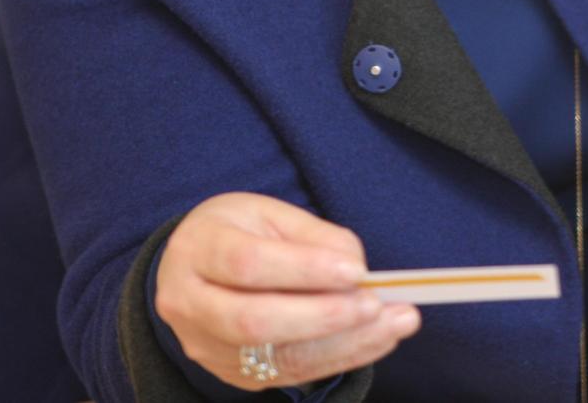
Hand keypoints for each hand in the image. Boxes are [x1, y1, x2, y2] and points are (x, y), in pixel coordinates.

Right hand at [154, 191, 421, 388]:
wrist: (194, 268)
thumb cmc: (238, 231)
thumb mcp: (269, 214)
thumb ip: (313, 237)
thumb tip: (356, 270)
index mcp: (197, 250)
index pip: (247, 264)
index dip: (304, 270)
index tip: (356, 270)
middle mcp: (191, 305)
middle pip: (254, 321)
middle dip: (323, 316)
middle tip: (376, 304)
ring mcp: (209, 348)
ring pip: (276, 357)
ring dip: (345, 343)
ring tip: (395, 323)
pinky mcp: (235, 373)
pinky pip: (292, 373)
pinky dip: (342, 357)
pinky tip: (379, 339)